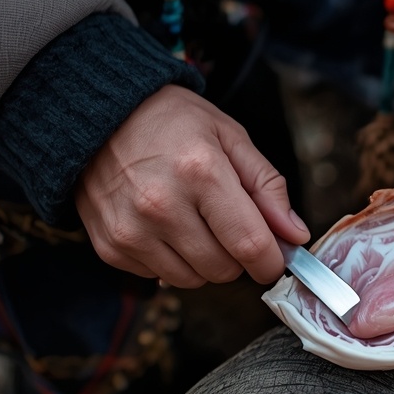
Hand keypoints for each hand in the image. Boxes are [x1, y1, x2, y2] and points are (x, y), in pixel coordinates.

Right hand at [74, 84, 308, 287]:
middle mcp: (163, 206)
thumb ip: (268, 187)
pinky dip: (170, 260)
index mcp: (201, 172)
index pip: (251, 245)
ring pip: (193, 280)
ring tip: (191, 220)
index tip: (275, 256)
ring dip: (203, 260)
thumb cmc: (172, 123)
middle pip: (224, 269)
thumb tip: (295, 236)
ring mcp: (132, 230)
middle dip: (236, 255)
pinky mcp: (111, 247)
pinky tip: (162, 225)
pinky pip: (159, 277)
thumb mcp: (230, 137)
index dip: (272, 261)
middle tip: (224, 222)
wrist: (98, 113)